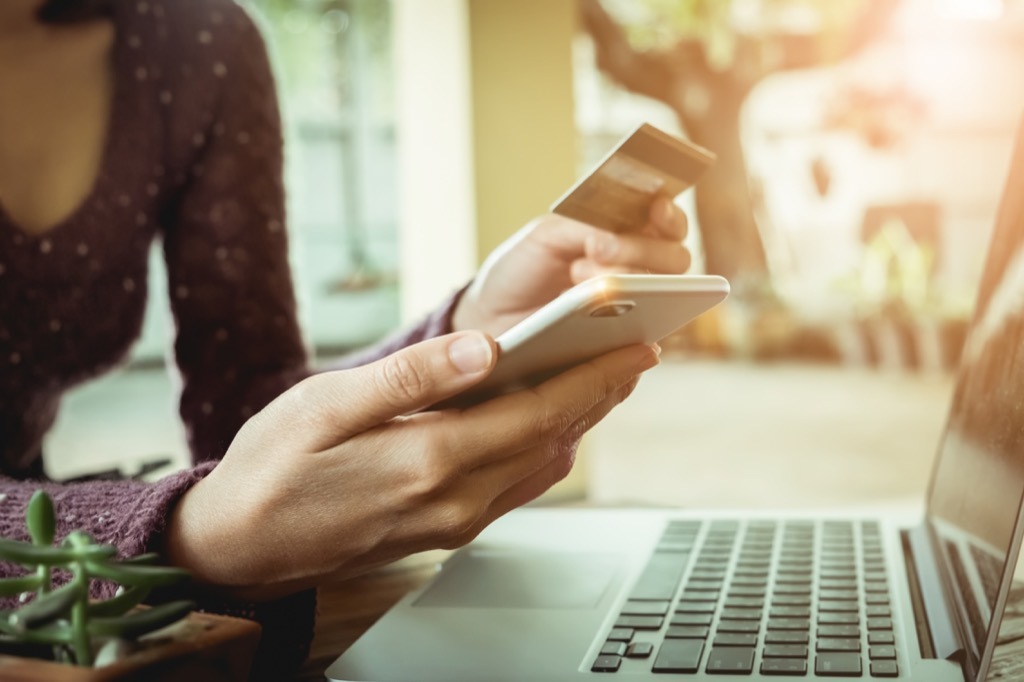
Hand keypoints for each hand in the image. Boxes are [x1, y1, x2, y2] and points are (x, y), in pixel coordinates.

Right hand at [163, 331, 658, 598]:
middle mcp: (454, 500)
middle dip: (599, 395)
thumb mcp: (326, 405)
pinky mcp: (444, 531)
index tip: (635, 347)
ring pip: (539, 468)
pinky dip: (542, 451)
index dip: (594, 378)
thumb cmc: (272, 467)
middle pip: (552, 440)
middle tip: (634, 354)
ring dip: (576, 423)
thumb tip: (485, 348)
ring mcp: (452, 522)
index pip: (538, 413)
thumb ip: (412, 378)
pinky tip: (544, 425)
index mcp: (429, 459)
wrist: (240, 546)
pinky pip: (513, 488)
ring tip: (599, 380)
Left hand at [453, 195, 690, 336]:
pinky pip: (641, 338)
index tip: (656, 208)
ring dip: (626, 279)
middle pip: (675, 260)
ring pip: (664, 296)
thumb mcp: (549, 234)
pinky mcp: (623, 349)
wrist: (493, 318)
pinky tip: (592, 309)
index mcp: (627, 236)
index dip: (670, 216)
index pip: (669, 224)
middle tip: (597, 248)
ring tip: (582, 274)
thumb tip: (612, 239)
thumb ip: (587, 226)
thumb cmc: (522, 270)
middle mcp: (639, 272)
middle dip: (641, 248)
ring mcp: (637, 311)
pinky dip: (622, 320)